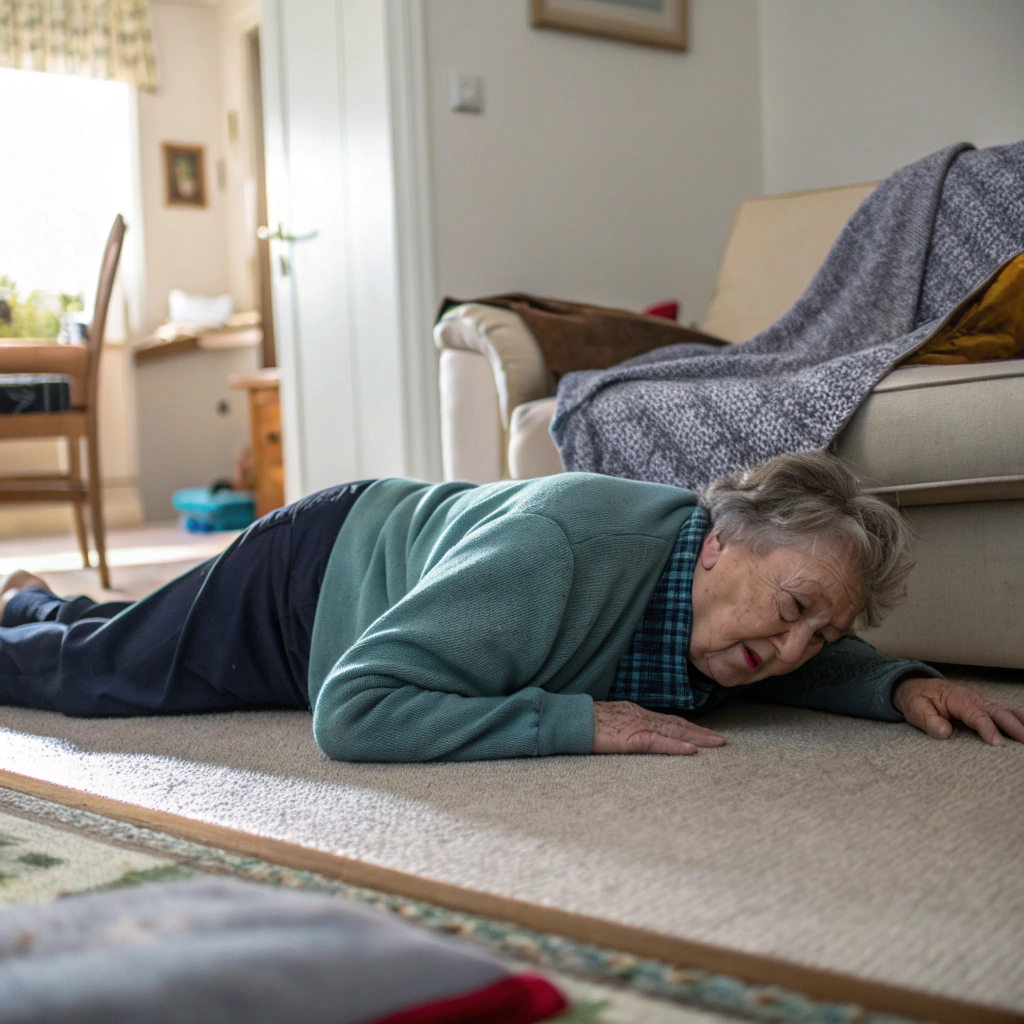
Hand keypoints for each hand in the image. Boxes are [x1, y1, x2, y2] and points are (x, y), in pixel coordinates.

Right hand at [592, 701, 726, 754]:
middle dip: (701, 732)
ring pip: (674, 731)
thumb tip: (631, 735)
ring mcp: (637, 725)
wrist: (568, 720)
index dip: (688, 726)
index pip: (668, 720)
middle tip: (721, 740)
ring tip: (716, 743)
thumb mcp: (607, 723)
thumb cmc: (582, 723)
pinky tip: (692, 750)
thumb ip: (622, 728)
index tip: (704, 733)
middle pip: (677, 723)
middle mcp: (640, 716)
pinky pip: (658, 743)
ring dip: (698, 737)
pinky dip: (677, 745)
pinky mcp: (631, 738)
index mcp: (635, 713)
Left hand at [892, 677, 1023, 746]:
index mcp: (956, 699)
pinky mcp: (984, 707)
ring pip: (1004, 710)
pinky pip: (1004, 712)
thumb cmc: (917, 700)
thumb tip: (945, 732)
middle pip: (996, 711)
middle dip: (1013, 726)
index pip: (976, 715)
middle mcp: (973, 698)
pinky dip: (1018, 718)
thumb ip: (929, 721)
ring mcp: (980, 701)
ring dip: (1020, 722)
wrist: (917, 688)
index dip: (987, 729)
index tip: (998, 744)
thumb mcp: (915, 709)